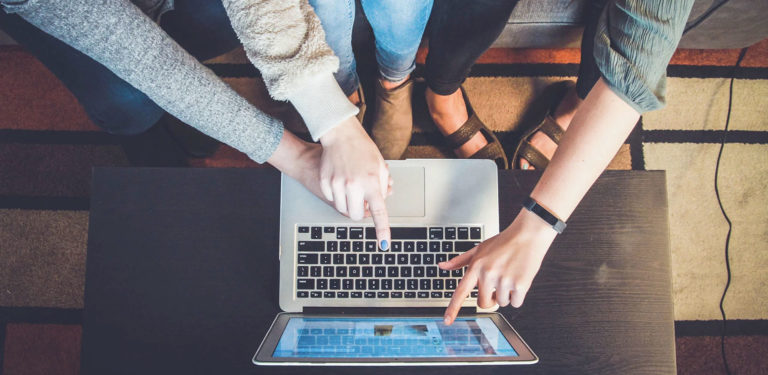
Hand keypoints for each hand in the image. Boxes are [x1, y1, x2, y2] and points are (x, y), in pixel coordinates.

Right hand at [319, 116, 391, 248]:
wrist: (340, 134)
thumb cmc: (363, 149)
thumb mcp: (380, 166)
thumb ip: (383, 187)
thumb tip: (380, 203)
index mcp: (372, 182)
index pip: (379, 212)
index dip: (382, 230)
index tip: (384, 244)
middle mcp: (354, 185)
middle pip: (356, 215)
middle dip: (360, 212)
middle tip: (363, 201)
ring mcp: (337, 184)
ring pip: (342, 209)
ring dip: (349, 204)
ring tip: (353, 187)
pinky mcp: (325, 182)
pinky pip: (332, 199)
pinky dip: (337, 195)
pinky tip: (341, 180)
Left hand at [439, 209, 557, 324]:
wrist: (528, 234)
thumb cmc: (504, 242)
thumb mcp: (479, 248)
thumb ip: (460, 261)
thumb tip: (442, 266)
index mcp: (476, 266)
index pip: (461, 291)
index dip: (453, 308)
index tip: (447, 321)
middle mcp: (488, 274)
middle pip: (484, 303)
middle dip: (490, 299)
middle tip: (497, 284)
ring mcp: (504, 280)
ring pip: (502, 303)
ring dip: (506, 295)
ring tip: (510, 276)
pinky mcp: (520, 284)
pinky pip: (516, 303)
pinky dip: (518, 296)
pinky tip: (519, 279)